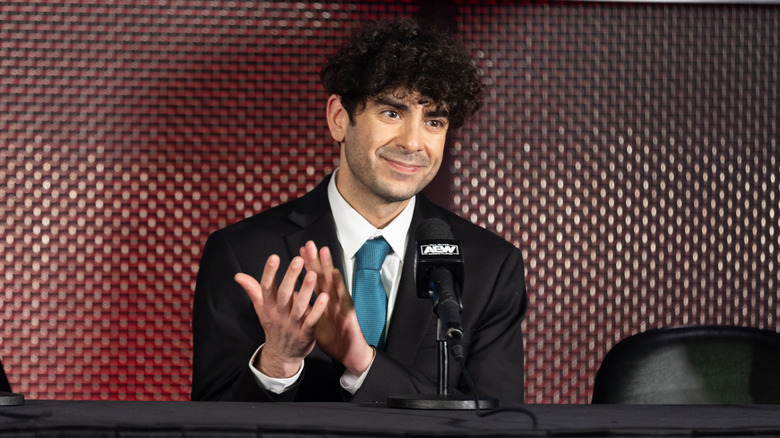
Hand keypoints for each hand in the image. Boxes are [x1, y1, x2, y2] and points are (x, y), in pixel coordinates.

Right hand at [234, 255, 327, 377]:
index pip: (266, 288)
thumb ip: (253, 290)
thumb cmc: (274, 326)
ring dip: (306, 291)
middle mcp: (279, 315)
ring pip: (299, 307)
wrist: (282, 355)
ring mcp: (292, 325)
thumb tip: (238, 276)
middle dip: (290, 277)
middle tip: (297, 260)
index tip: (274, 257)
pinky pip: (312, 321)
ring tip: (312, 274)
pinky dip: (318, 309)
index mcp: (268, 307)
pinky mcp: (306, 334)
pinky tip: (325, 296)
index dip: (269, 273)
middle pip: (284, 295)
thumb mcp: (261, 310)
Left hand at [300, 241, 374, 375]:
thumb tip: (293, 296)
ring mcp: (342, 307)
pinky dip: (339, 287)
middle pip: (324, 277)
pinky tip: (335, 276)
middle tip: (310, 243)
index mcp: (324, 303)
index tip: (300, 250)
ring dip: (329, 267)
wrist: (350, 355)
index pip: (315, 280)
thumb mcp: (316, 322)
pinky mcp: (348, 316)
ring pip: (334, 284)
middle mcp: (333, 301)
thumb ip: (307, 308)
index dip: (308, 266)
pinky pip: (343, 300)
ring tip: (323, 252)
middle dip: (316, 260)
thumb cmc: (335, 338)